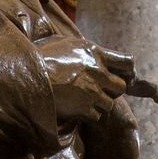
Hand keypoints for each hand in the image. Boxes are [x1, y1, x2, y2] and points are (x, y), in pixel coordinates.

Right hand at [40, 40, 157, 128]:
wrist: (29, 76)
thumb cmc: (42, 57)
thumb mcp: (66, 43)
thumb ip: (85, 50)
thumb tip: (93, 53)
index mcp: (95, 53)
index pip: (127, 62)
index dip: (128, 71)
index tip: (124, 76)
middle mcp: (99, 71)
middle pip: (122, 86)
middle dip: (113, 90)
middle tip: (100, 91)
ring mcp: (93, 91)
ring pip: (110, 103)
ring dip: (99, 104)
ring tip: (83, 100)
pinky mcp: (85, 107)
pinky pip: (96, 115)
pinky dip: (88, 114)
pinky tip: (76, 108)